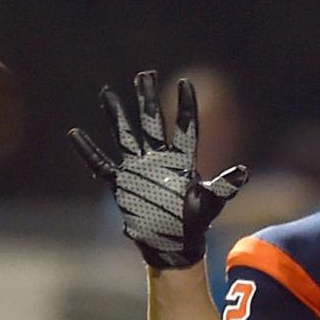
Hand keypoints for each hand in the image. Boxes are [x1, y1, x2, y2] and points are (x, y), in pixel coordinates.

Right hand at [68, 71, 247, 268]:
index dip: (185, 107)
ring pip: (126, 136)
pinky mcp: (122, 183)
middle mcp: (158, 159)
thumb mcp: (209, 203)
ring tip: (107, 93)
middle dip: (147, 99)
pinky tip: (75, 134)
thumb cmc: (193, 224)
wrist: (173, 245)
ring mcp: (138, 169)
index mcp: (181, 161)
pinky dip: (88, 151)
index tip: (185, 84)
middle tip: (144, 75)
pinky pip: (101, 164)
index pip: (185, 128)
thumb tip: (243, 172)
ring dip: (117, 116)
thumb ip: (222, 186)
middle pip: (152, 123)